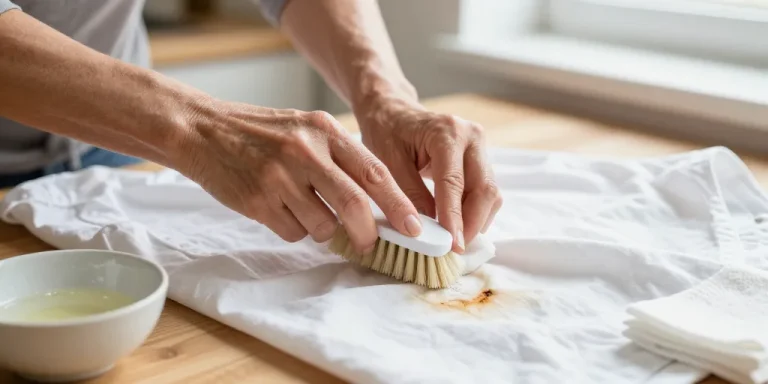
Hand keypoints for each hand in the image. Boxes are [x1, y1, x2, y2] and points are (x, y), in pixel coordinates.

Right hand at [174, 99, 422, 252]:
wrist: (203, 130)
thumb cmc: (260, 132)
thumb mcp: (305, 128)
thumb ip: (339, 158)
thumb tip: (376, 202)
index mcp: (324, 130)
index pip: (374, 173)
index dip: (399, 205)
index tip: (415, 227)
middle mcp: (305, 152)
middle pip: (355, 204)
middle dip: (369, 232)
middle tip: (371, 243)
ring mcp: (280, 178)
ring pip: (323, 225)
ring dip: (323, 230)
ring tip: (304, 210)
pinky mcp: (258, 201)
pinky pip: (293, 232)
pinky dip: (294, 229)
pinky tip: (278, 208)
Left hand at [355, 97, 502, 252]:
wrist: (393, 111)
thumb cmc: (386, 132)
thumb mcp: (387, 163)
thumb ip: (407, 195)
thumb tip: (424, 230)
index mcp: (447, 133)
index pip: (455, 183)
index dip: (455, 218)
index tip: (452, 246)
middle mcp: (472, 136)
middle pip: (485, 189)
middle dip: (472, 224)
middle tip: (454, 249)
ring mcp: (480, 147)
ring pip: (490, 193)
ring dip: (476, 220)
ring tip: (454, 240)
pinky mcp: (481, 158)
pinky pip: (485, 191)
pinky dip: (475, 212)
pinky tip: (458, 226)